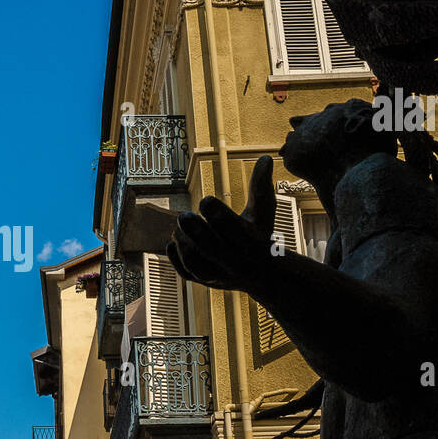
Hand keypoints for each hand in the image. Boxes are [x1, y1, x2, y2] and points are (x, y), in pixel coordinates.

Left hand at [167, 154, 277, 291]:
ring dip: (184, 244)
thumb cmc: (258, 233)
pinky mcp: (204, 281)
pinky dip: (176, 259)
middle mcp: (235, 262)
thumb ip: (260, 186)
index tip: (205, 199)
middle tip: (184, 215)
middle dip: (195, 231)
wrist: (260, 273)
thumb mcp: (262, 211)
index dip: (217, 214)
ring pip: (196, 264)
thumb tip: (264, 157)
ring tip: (179, 229)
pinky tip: (173, 243)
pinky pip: (186, 274)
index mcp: (251, 242)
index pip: (233, 228)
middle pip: (212, 249)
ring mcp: (219, 274)